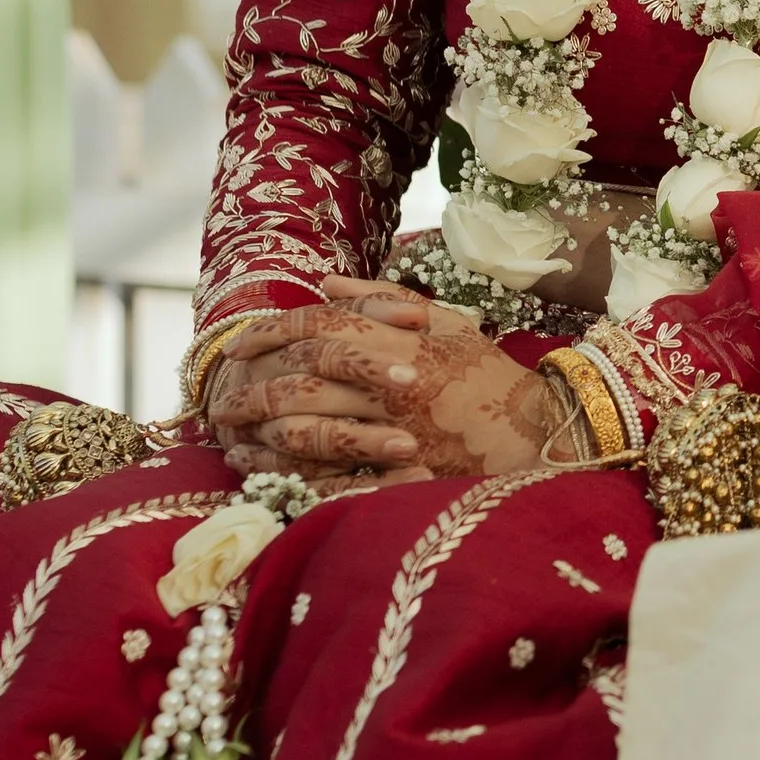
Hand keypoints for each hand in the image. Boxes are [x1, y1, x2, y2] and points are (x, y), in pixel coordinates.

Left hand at [207, 277, 558, 485]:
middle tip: (222, 399)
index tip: (241, 345)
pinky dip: (287, 473)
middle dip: (252, 390)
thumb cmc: (487, 374)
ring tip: (231, 437)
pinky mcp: (399, 476)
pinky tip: (261, 470)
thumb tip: (325, 282)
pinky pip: (328, 477)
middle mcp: (394, 385)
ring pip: (308, 432)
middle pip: (303, 381)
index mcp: (403, 341)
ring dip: (261, 434)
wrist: (537, 433)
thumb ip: (382, 297)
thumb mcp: (446, 320)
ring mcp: (396, 434)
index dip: (273, 333)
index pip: (320, 328)